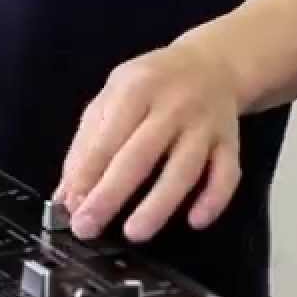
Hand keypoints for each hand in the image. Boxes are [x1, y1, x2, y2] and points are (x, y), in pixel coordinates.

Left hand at [54, 40, 244, 242]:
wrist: (213, 64)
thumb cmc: (149, 86)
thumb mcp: (110, 98)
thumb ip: (86, 145)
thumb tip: (66, 195)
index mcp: (136, 90)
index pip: (107, 138)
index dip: (87, 174)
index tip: (70, 206)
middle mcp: (174, 106)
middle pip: (141, 155)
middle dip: (111, 195)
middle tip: (87, 228)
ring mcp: (206, 125)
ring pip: (185, 169)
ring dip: (159, 204)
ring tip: (135, 233)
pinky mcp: (231, 141)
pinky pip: (228, 174)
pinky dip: (214, 199)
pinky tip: (196, 221)